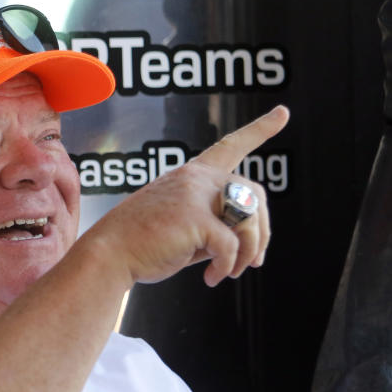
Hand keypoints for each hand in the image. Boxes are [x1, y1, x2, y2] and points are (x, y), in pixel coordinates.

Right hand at [91, 105, 288, 287]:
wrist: (108, 255)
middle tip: (255, 262)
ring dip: (248, 253)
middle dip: (262, 232)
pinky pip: (232, 245)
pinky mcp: (196, 219)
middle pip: (255, 194)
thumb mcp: (181, 225)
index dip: (260, 130)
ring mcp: (196, 195)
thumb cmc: (140, 245)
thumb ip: (212, 222)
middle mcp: (196, 177)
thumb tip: (248, 244)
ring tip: (230, 273)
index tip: (283, 113)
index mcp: (190, 175)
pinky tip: (212, 278)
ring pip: (249, 219)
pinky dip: (226, 267)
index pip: (231, 146)